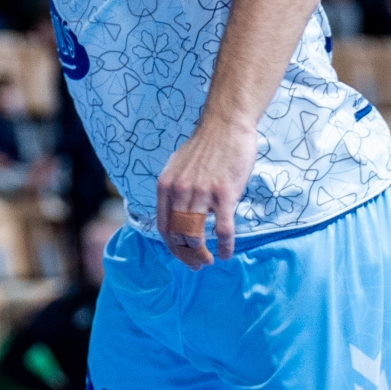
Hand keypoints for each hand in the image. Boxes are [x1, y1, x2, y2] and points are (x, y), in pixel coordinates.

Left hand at [155, 113, 255, 269]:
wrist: (226, 124)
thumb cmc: (206, 146)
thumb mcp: (178, 167)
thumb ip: (174, 190)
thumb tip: (175, 213)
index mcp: (166, 187)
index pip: (163, 227)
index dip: (172, 247)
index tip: (181, 256)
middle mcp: (179, 192)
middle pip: (178, 236)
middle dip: (186, 256)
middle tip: (196, 265)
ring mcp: (201, 193)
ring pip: (196, 235)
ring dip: (201, 254)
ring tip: (209, 261)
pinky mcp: (224, 194)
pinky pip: (223, 229)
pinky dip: (225, 246)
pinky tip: (227, 253)